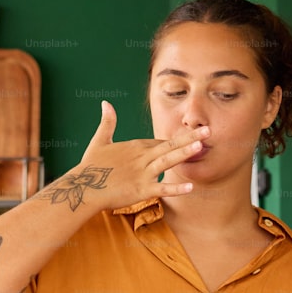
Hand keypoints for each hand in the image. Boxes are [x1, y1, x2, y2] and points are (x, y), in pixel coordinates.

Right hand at [64, 101, 209, 209]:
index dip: (175, 141)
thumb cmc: (90, 166)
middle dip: (190, 137)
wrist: (83, 187)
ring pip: (167, 161)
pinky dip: (176, 188)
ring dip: (184, 153)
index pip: (159, 142)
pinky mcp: (141, 190)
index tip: (191, 139)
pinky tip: (191, 187)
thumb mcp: (99, 140)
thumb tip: (105, 102)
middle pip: (169, 145)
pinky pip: (162, 189)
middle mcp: (141, 157)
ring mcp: (142, 173)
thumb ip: (107, 122)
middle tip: (208, 130)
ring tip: (201, 147)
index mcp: (135, 146)